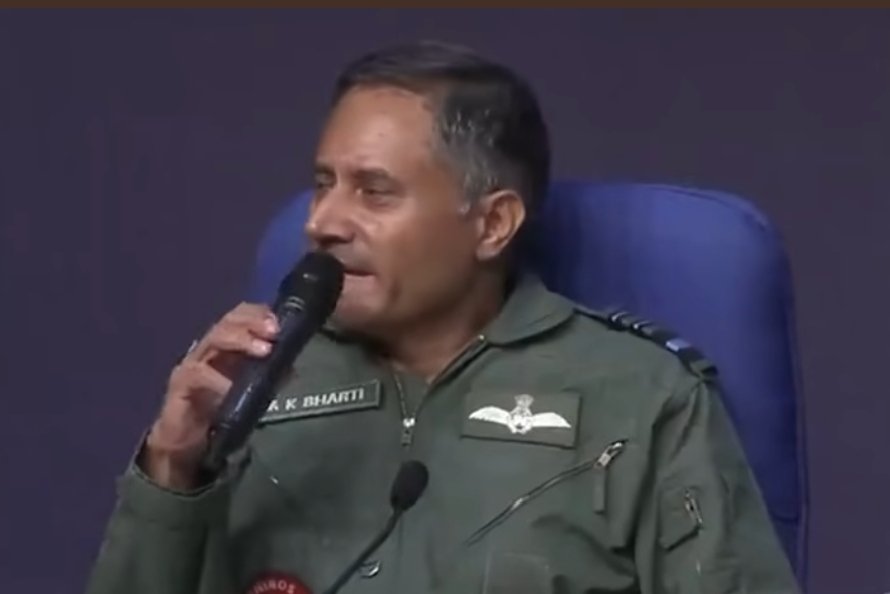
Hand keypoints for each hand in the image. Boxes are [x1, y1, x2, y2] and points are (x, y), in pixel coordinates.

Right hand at [141, 303, 278, 489]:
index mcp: (226, 346)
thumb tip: (291, 367)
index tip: (279, 323)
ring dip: (240, 341)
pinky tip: (233, 387)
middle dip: (252, 323)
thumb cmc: (218, 410)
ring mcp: (192, 363)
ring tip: (263, 351)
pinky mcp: (180, 383)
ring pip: (213, 340)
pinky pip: (198, 374)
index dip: (259, 315)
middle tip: (274, 332)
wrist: (185, 441)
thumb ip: (268, 377)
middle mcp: (208, 349)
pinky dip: (218, 379)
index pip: (240, 318)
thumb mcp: (250, 392)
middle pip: (227, 322)